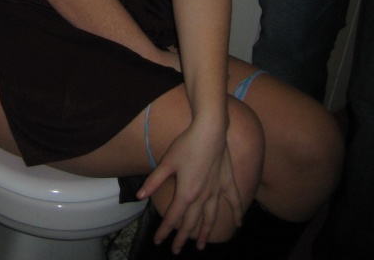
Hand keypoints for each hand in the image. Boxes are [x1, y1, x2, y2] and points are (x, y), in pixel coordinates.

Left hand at [137, 121, 242, 253]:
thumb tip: (140, 196)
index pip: (173, 217)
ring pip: (211, 217)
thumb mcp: (167, 162)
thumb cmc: (186, 144)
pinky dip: (237, 213)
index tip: (158, 240)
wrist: (210, 130)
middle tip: (176, 250)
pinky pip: (234, 201)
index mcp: (186, 193)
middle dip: (182, 237)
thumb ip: (154, 181)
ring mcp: (217, 190)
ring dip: (206, 233)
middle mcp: (203, 196)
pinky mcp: (228, 181)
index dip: (165, 230)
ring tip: (202, 246)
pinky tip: (238, 224)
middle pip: (191, 222)